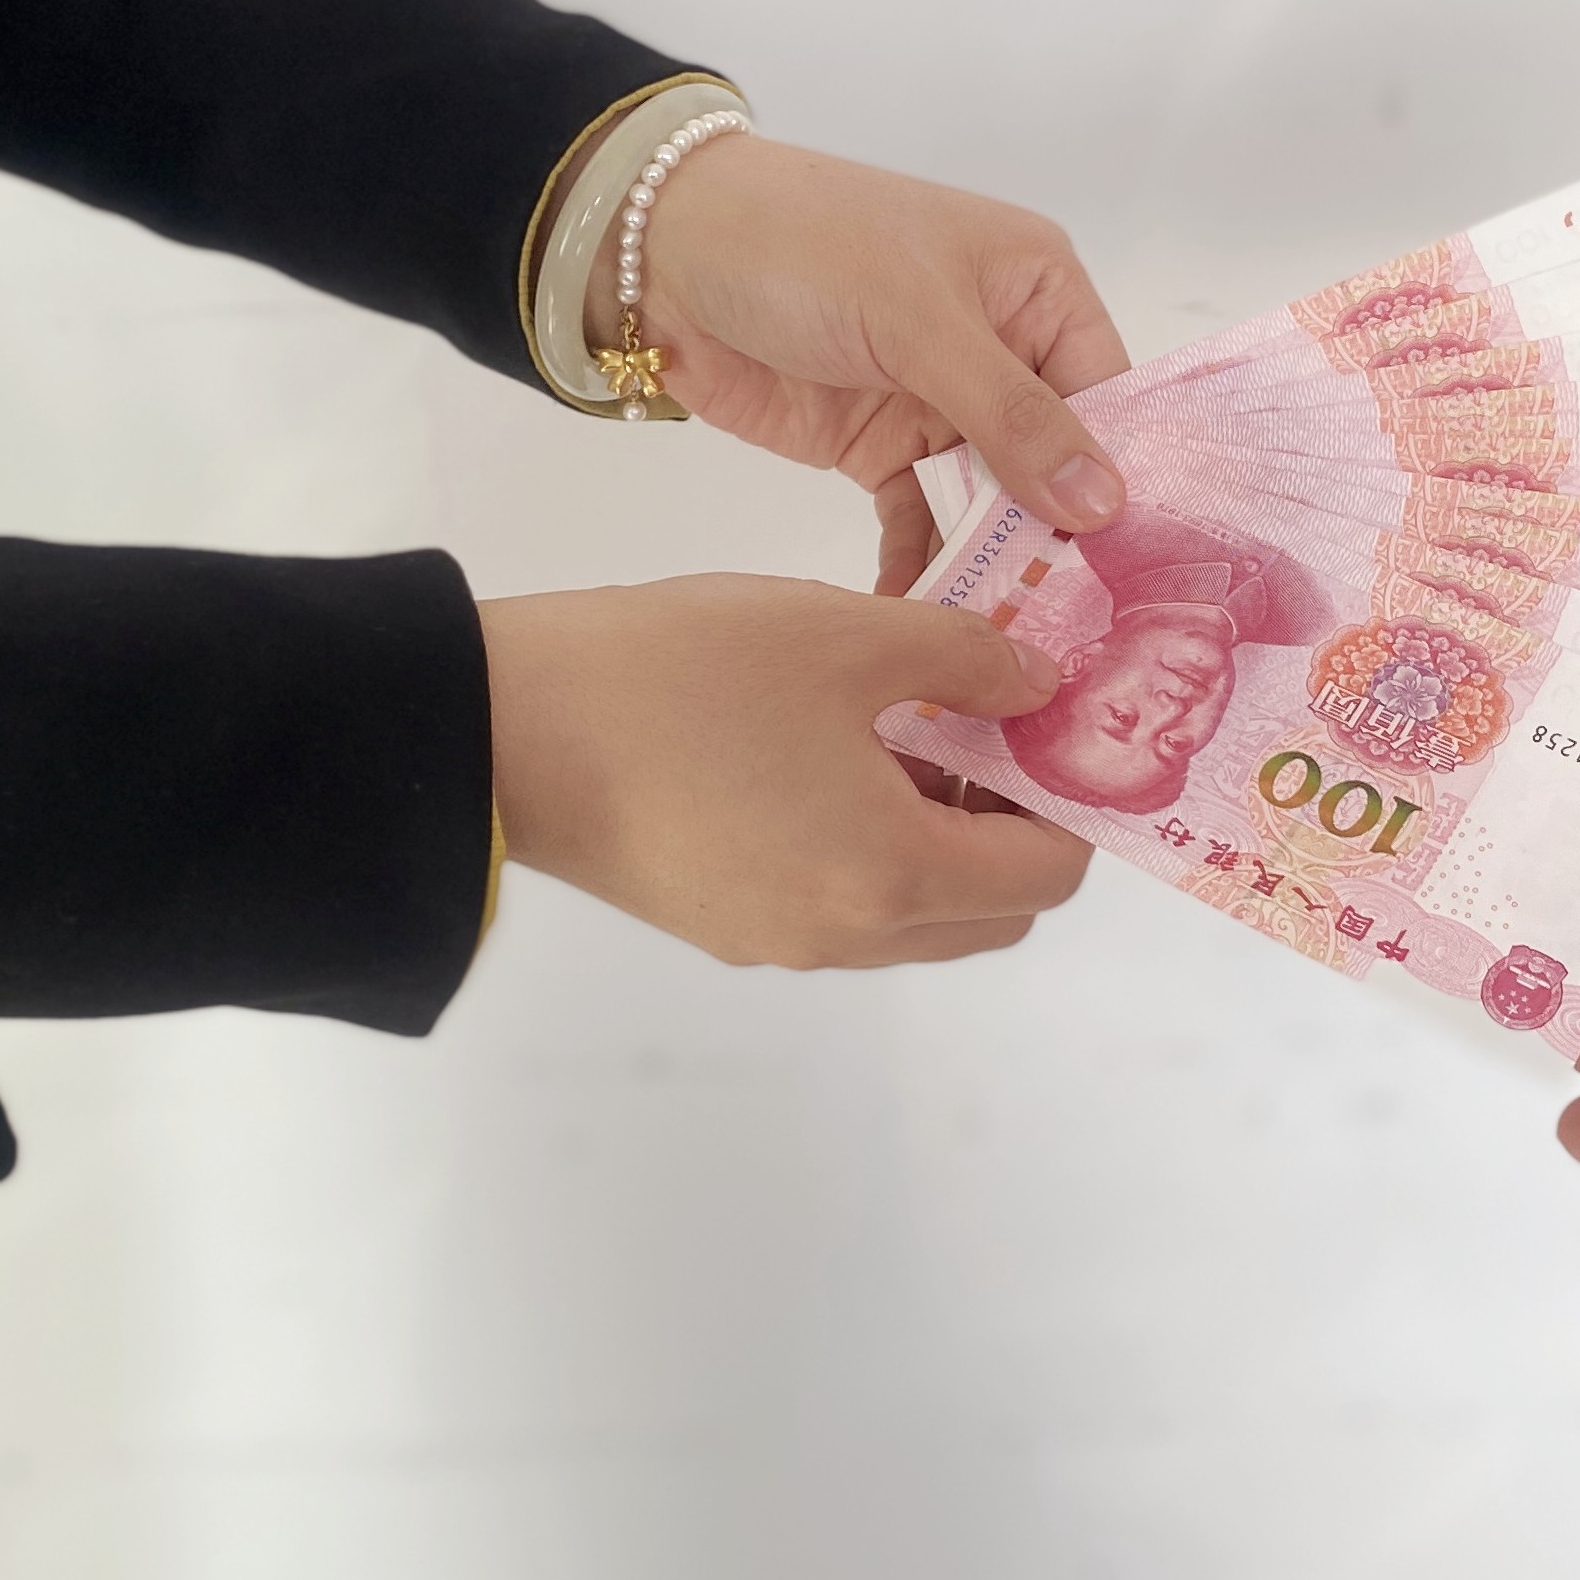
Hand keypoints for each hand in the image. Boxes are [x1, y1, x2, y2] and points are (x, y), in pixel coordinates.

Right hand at [483, 576, 1093, 966]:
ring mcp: (777, 942)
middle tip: (991, 727)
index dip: (1073, 802)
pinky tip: (831, 754)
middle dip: (1012, 828)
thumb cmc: (683, 678)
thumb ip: (968, 661)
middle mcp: (847, 936)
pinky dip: (867, 848)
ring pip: (912, 915)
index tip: (1057, 726)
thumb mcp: (846, 637)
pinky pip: (838, 904)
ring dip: (938, 839)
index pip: (1046, 877)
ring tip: (908, 727)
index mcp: (894, 877)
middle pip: (989, 913)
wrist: (506, 729)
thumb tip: (1039, 687)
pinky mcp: (720, 923)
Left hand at [609, 136, 1132, 592]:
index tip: (1131, 572)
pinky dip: (921, 568)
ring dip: (990, 565)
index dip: (1118, 479)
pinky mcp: (879, 448)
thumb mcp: (920, 320)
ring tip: (1002, 647)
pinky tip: (923, 625)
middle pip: (1054, 462)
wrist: (661, 253)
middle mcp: (1002, 349)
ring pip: (990, 502)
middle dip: (1057, 539)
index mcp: (1037, 290)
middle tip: (1069, 631)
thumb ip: (1012, 416)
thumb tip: (1104, 502)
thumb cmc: (807, 247)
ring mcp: (940, 404)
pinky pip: (920, 521)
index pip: (1106, 397)